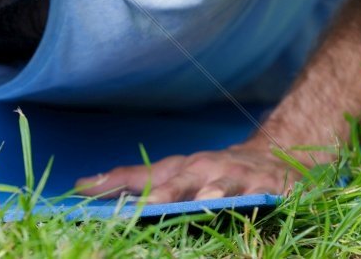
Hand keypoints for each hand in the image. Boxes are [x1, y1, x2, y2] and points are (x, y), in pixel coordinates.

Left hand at [75, 140, 310, 202]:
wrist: (277, 159)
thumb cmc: (217, 174)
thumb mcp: (179, 176)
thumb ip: (136, 182)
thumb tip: (83, 184)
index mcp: (181, 169)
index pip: (142, 176)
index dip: (114, 181)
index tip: (83, 188)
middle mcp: (205, 169)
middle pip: (179, 178)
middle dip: (160, 190)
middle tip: (144, 202)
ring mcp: (236, 177)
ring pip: (219, 183)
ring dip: (205, 191)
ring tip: (197, 200)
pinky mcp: (268, 186)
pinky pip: (258, 193)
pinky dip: (249, 196)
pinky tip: (239, 202)